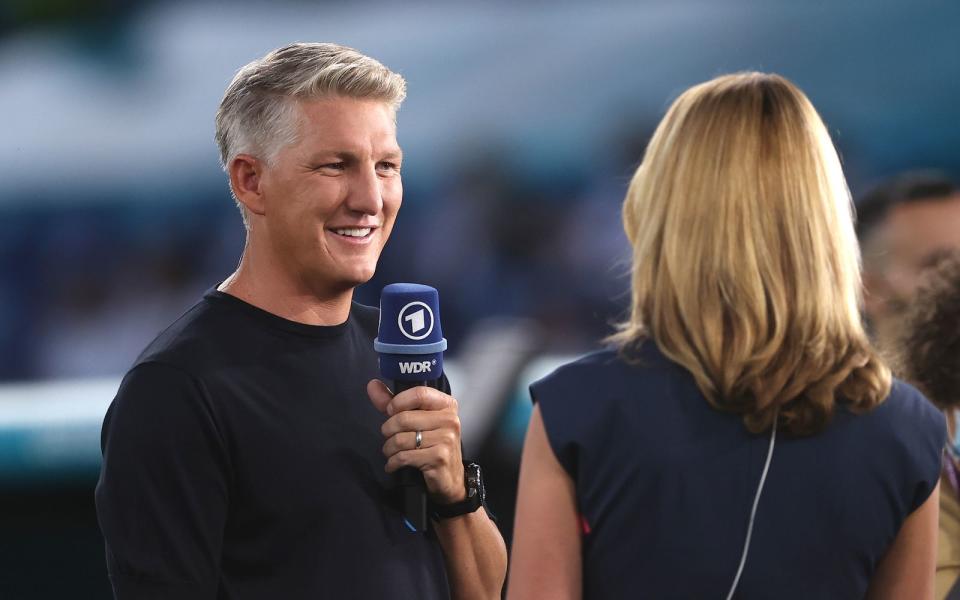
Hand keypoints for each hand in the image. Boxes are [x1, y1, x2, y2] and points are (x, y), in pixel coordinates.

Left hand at [367, 380, 465, 504]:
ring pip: (401, 439)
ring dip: (389, 448)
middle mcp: (450, 420)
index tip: (390, 411)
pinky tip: (393, 464)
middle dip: (388, 430)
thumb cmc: (431, 444)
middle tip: (389, 437)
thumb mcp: (416, 420)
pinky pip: (404, 456)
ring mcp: (446, 439)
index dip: (398, 402)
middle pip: (404, 418)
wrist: (450, 477)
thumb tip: (372, 384)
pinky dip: (392, 462)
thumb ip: (393, 402)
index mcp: (446, 405)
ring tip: (391, 452)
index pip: (419, 394)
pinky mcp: (439, 458)